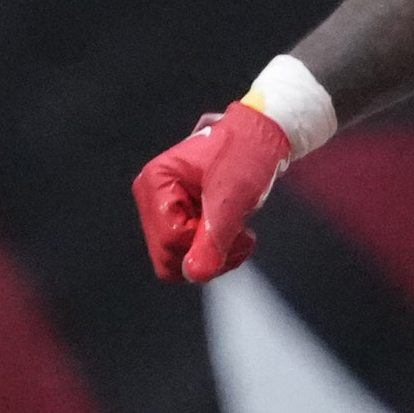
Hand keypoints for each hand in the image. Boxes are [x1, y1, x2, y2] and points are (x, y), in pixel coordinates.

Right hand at [134, 103, 293, 282]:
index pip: (170, 240)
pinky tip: (235, 235)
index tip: (234, 226)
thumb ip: (214, 237)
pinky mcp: (178, 216)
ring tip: (241, 235)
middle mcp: (150, 196)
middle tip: (241, 237)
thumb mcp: (233, 198)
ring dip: (215, 255)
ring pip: (179, 260)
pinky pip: (188, 253)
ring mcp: (162, 208)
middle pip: (169, 256)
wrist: (263, 137)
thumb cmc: (248, 155)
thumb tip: (194, 275)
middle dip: (209, 254)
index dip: (204, 242)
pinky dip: (215, 252)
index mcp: (155, 183)